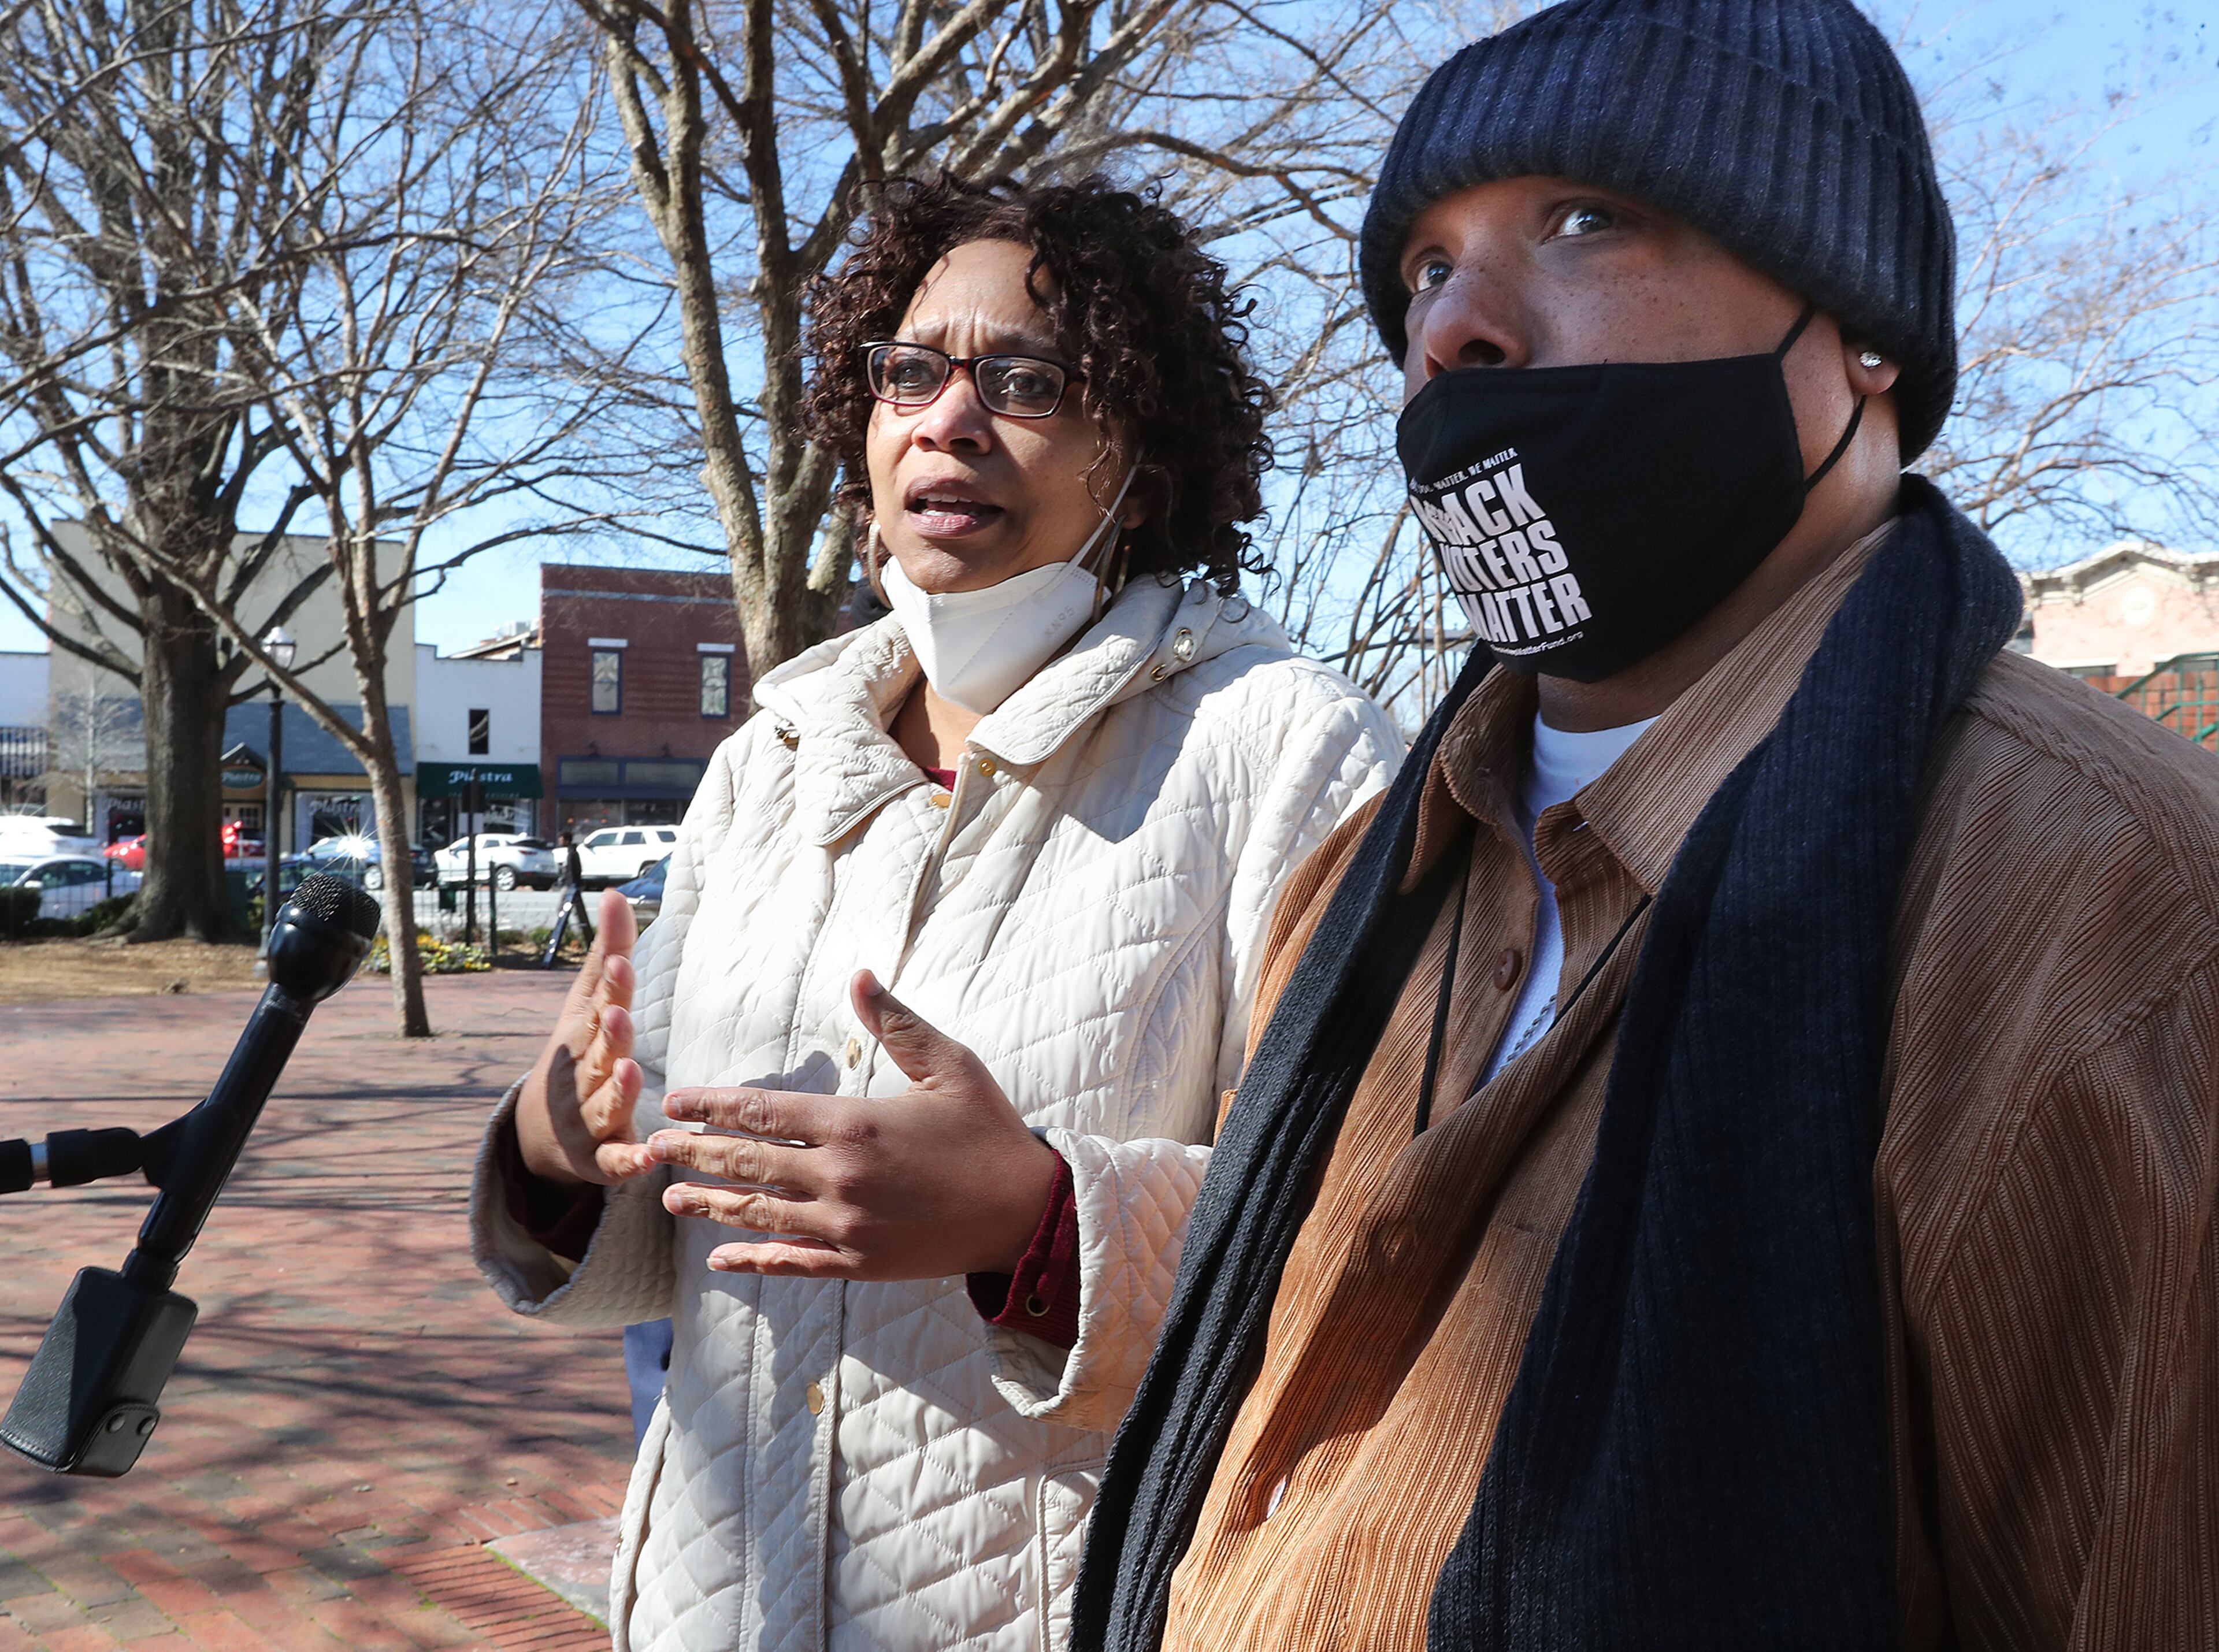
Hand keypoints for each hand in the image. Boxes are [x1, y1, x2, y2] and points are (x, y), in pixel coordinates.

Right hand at [514, 887, 656, 1186]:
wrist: (540, 1133)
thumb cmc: (577, 1054)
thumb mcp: (587, 1007)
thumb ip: (608, 955)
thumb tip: (616, 893)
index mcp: (580, 1037)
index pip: (597, 1008)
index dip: (610, 988)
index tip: (621, 962)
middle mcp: (580, 1077)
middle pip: (597, 1055)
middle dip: (608, 1035)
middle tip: (618, 1014)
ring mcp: (587, 1120)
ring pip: (604, 1106)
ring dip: (617, 1090)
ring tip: (630, 1071)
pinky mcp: (600, 1159)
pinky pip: (614, 1161)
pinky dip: (628, 1161)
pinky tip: (647, 1157)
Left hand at [645, 970, 1060, 1279]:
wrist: (1028, 1212)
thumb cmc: (990, 1132)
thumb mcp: (950, 1066)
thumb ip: (897, 1023)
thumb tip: (860, 976)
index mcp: (854, 1124)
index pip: (763, 1112)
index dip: (713, 1106)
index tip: (676, 1102)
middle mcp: (840, 1177)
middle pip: (747, 1163)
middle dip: (695, 1153)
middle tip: (651, 1148)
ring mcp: (847, 1225)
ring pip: (760, 1214)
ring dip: (710, 1205)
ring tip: (669, 1200)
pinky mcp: (860, 1262)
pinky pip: (793, 1263)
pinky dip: (752, 1261)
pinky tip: (719, 1259)